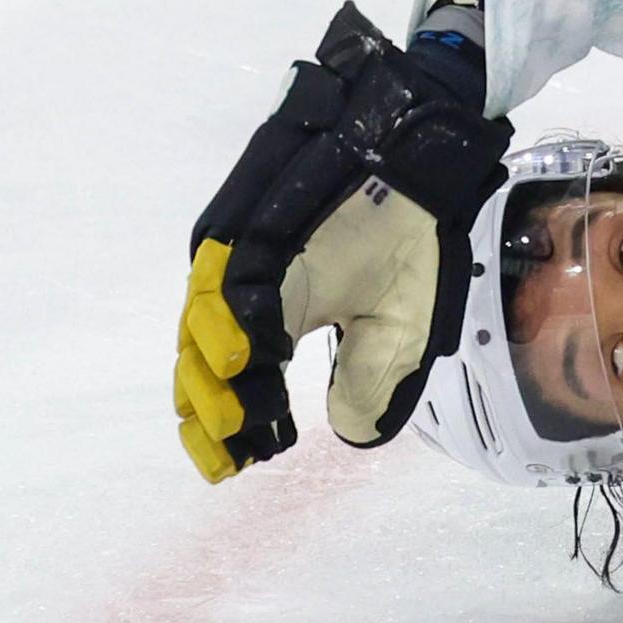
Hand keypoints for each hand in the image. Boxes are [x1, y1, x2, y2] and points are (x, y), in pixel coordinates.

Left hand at [176, 2, 510, 482]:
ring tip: (237, 409)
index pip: (233, 385)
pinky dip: (228, 313)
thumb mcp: (403, 330)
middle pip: (201, 360)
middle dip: (213, 410)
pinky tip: (242, 351)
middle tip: (236, 447)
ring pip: (203, 319)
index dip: (226, 431)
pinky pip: (226, 269)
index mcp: (278, 318)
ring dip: (213, 370)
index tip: (236, 469)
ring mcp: (241, 250)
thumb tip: (345, 430)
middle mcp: (248, 287)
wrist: (422, 153)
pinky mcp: (245, 216)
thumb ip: (371, 381)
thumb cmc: (409, 239)